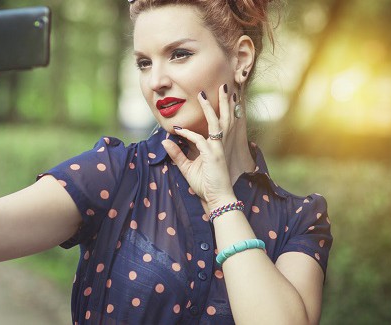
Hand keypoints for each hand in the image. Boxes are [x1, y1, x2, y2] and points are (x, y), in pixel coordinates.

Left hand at [161, 85, 238, 208]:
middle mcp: (219, 145)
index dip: (214, 111)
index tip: (206, 99)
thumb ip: (177, 154)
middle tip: (223, 86)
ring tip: (205, 94)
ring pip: (216, 123)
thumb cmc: (206, 185)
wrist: (217, 199)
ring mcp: (218, 149)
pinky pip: (200, 140)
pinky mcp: (214, 155)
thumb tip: (166, 142)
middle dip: (223, 101)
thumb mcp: (187, 168)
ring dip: (211, 108)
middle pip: (224, 118)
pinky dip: (189, 134)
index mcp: (216, 146)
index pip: (217, 124)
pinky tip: (179, 131)